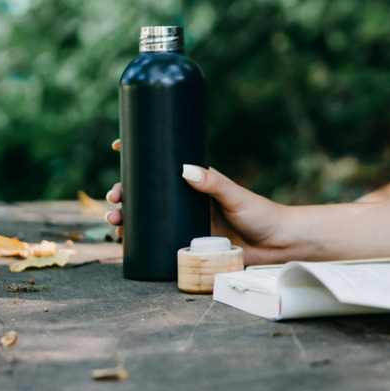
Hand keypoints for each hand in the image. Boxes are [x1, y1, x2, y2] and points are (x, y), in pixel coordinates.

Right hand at [104, 139, 300, 265]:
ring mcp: (184, 222)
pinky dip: (138, 241)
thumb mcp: (235, 195)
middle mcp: (185, 201)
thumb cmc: (260, 213)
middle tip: (114, 197)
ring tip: (115, 220)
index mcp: (196, 183)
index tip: (118, 145)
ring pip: (146, 218)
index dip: (138, 155)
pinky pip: (157, 242)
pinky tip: (124, 242)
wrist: (275, 244)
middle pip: (146, 193)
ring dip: (125, 217)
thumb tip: (186, 169)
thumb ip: (214, 183)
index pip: (163, 165)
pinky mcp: (187, 244)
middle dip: (123, 193)